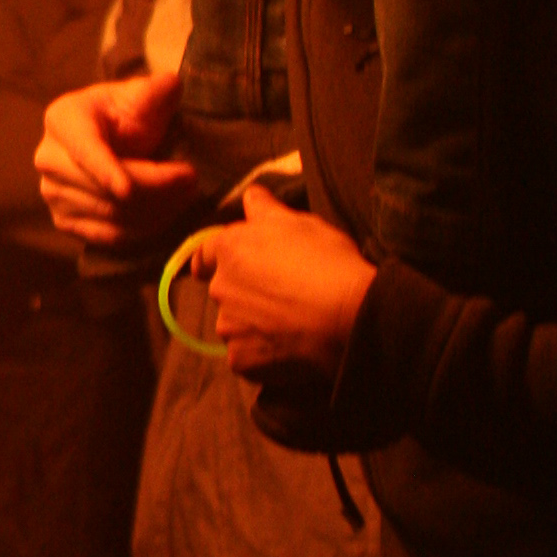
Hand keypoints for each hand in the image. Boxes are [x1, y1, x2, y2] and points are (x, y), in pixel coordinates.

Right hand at [35, 70, 200, 253]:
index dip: (105, 171)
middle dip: (154, 188)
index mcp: (62, 120)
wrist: (108, 140)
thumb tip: (170, 84)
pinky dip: (143, 231)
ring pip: (110, 214)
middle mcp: (48, 160)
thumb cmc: (123, 115)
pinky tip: (167, 215)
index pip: (84, 150)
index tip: (128, 190)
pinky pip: (108, 236)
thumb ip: (154, 91)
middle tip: (192, 179)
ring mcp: (53, 195)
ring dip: (156, 210)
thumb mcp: (138, 97)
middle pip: (102, 188)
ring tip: (187, 194)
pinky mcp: (66, 222)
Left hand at [191, 188, 373, 376]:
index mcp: (229, 249)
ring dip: (253, 326)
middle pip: (225, 290)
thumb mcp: (300, 222)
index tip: (216, 268)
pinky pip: (248, 357)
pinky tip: (289, 351)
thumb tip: (250, 195)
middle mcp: (220, 288)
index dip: (211, 260)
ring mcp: (229, 328)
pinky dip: (263, 356)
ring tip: (289, 328)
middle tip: (281, 299)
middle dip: (245, 293)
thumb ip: (266, 209)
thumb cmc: (326, 261)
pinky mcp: (242, 361)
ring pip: (235, 326)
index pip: (205, 253)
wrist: (351, 316)